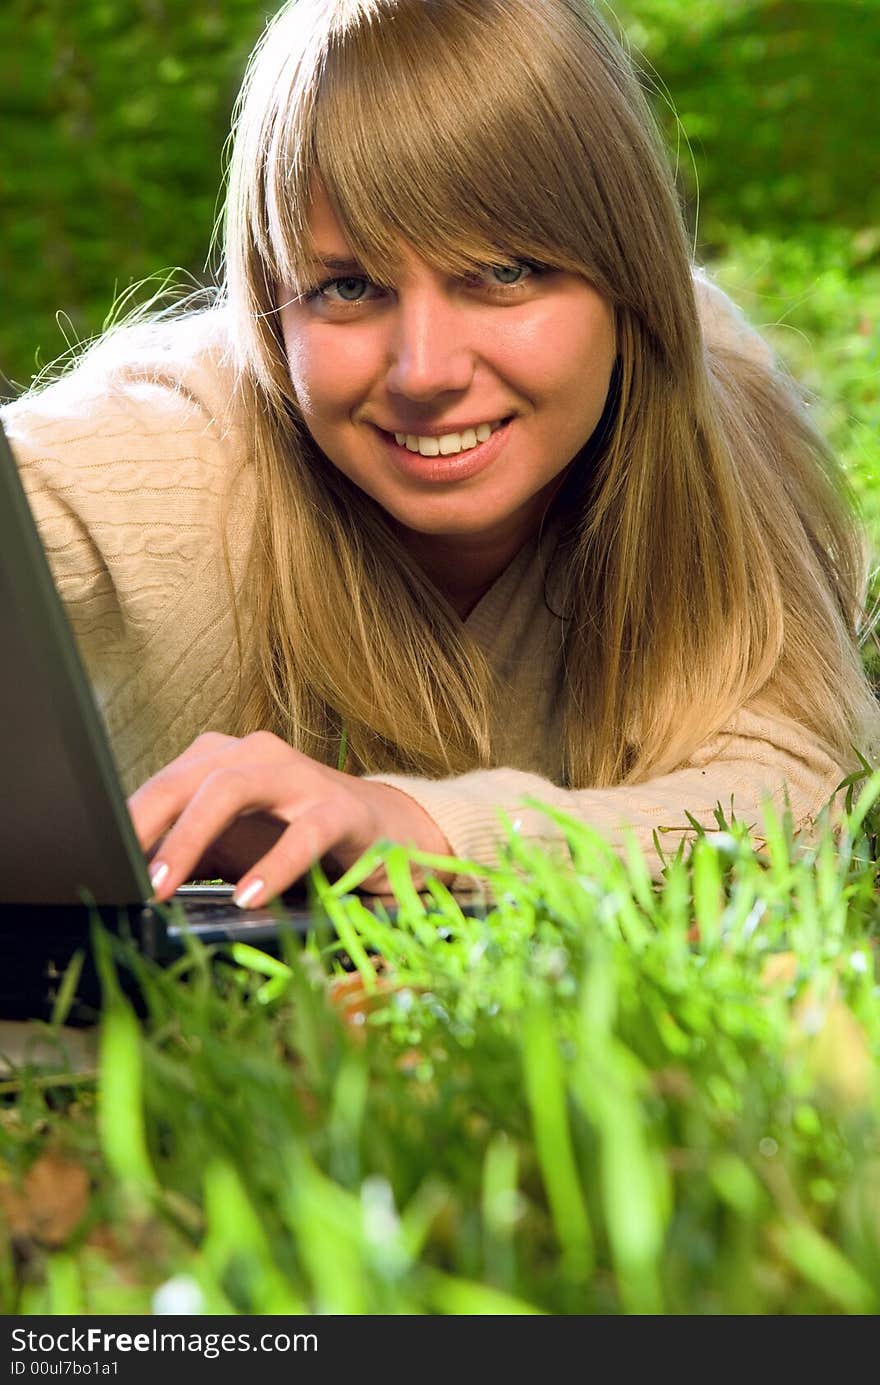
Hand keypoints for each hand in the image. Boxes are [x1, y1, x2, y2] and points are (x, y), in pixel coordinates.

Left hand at [127, 731, 454, 906]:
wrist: (388, 831)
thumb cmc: (296, 836)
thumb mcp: (232, 845)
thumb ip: (183, 855)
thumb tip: (123, 881)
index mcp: (222, 758)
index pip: (160, 785)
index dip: (124, 825)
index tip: (95, 865)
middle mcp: (255, 755)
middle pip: (185, 779)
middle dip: (145, 827)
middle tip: (121, 875)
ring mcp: (298, 777)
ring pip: (231, 790)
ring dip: (189, 838)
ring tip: (164, 886)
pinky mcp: (339, 808)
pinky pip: (299, 835)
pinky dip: (270, 868)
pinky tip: (247, 898)